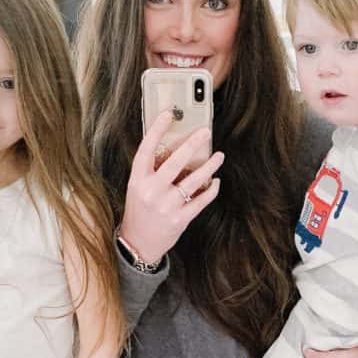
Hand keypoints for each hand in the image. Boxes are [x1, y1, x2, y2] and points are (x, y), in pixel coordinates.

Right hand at [119, 110, 224, 262]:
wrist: (138, 244)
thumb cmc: (139, 211)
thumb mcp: (138, 188)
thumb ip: (152, 171)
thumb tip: (175, 147)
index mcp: (138, 180)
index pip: (146, 150)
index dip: (157, 130)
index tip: (169, 114)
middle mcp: (151, 192)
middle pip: (175, 162)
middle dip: (192, 144)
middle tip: (206, 132)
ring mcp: (166, 206)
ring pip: (193, 181)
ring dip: (209, 166)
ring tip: (219, 155)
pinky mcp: (179, 219)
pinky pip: (201, 200)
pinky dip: (211, 190)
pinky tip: (215, 181)